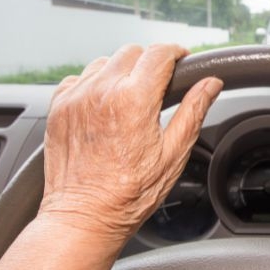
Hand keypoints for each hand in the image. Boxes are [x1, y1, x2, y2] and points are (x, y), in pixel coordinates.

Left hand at [39, 44, 222, 244]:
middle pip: (132, 52)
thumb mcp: (174, 153)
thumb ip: (193, 111)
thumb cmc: (129, 194)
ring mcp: (76, 98)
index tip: (182, 59)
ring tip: (131, 98)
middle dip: (150, 62)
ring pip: (105, 62)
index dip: (176, 52)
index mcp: (134, 100)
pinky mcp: (58, 108)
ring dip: (122, 71)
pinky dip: (95, 84)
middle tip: (160, 85)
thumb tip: (211, 84)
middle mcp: (102, 92)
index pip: (159, 54)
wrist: (84, 216)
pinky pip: (79, 78)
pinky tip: (105, 106)